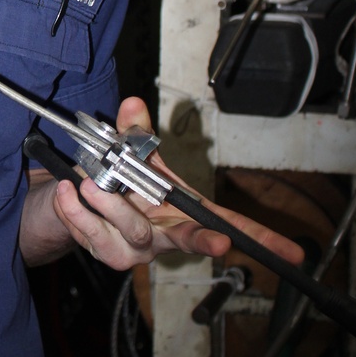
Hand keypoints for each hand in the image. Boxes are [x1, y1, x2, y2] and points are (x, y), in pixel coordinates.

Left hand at [50, 96, 305, 271]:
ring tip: (89, 185)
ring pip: (134, 232)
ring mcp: (136, 248)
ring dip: (111, 206)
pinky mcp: (106, 253)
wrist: (66, 202)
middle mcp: (163, 234)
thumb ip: (134, 132)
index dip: (260, 238)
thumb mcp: (130, 154)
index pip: (226, 224)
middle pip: (190, 240)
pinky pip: (94, 236)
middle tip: (219, 243)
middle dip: (204, 240)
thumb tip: (132, 104)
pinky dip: (77, 212)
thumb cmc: (114, 181)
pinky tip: (67, 193)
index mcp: (180, 210)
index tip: (289, 252)